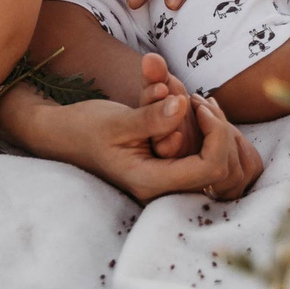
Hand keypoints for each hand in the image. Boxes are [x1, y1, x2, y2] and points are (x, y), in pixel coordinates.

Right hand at [52, 92, 265, 202]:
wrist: (65, 137)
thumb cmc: (85, 128)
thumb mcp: (116, 120)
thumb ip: (150, 118)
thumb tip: (182, 106)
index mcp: (151, 182)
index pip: (210, 167)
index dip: (216, 133)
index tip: (196, 103)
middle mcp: (165, 189)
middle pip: (224, 168)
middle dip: (219, 128)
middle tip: (198, 100)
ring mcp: (171, 182)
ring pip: (222, 164)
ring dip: (217, 129)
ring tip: (195, 101)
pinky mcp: (173, 170)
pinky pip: (210, 157)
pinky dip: (209, 131)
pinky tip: (194, 108)